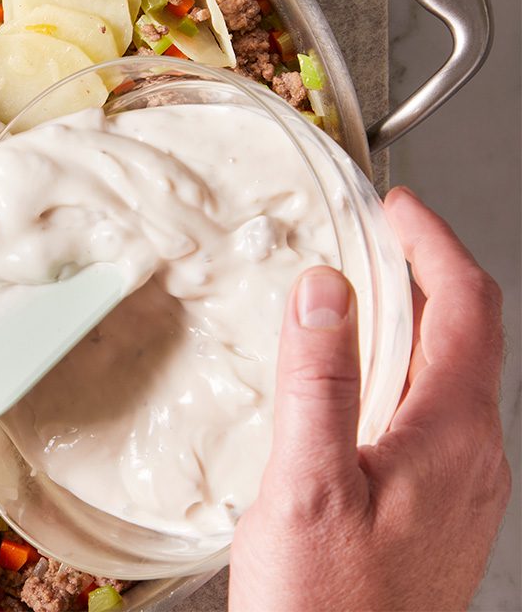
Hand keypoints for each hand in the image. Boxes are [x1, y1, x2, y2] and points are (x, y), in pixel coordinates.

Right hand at [230, 187, 509, 610]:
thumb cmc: (327, 606)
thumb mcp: (308, 484)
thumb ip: (320, 380)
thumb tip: (325, 290)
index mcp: (452, 435)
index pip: (466, 307)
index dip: (433, 244)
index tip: (394, 209)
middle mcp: (473, 457)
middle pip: (467, 335)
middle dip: (424, 272)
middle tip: (372, 239)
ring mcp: (461, 487)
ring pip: (451, 376)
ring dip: (412, 321)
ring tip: (358, 296)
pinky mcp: (436, 510)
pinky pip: (433, 415)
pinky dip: (401, 370)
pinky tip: (354, 384)